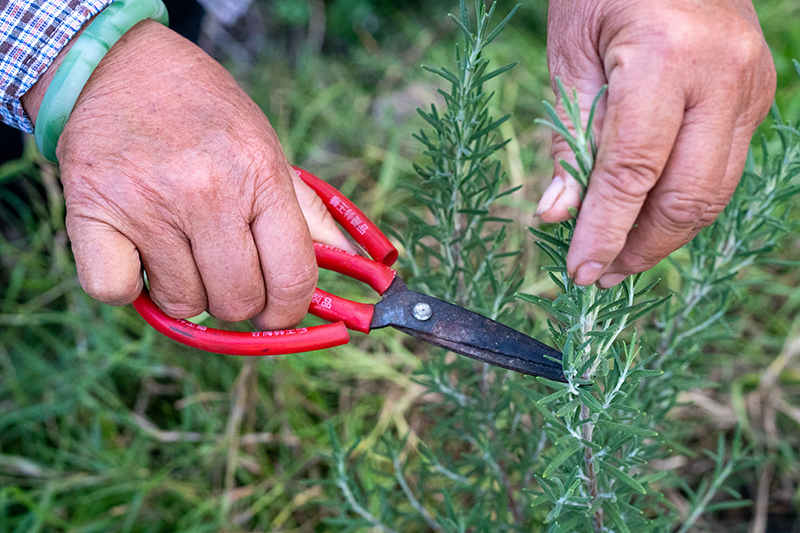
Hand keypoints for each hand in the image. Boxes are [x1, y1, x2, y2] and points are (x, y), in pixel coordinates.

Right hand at [23, 20, 350, 329]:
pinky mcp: (91, 211)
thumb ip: (308, 214)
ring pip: (182, 305)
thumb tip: (354, 264)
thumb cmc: (205, 114)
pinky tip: (138, 253)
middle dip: (240, 302)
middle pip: (238, 302)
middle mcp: (206, 191)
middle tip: (228, 273)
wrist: (119, 66)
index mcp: (259, 175)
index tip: (278, 312)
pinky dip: (129, 286)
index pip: (293, 278)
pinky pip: (117, 293)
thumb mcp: (267, 149)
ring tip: (181, 247)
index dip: (290, 311)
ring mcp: (146, 204)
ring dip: (187, 290)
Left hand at [537, 0, 775, 286]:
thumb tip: (557, 216)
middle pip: (686, 195)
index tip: (580, 272)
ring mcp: (750, 87)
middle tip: (599, 275)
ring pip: (713, 192)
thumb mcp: (568, 54)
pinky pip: (722, 168)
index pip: (633, 171)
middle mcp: (723, 76)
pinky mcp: (756, 97)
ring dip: (665, 236)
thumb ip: (567, 137)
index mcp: (667, 58)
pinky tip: (648, 217)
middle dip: (640, 247)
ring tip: (619, 257)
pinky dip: (683, 202)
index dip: (604, 231)